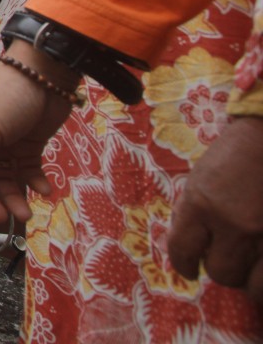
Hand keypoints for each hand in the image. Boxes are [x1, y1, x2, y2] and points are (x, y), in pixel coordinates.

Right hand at [0, 42, 77, 223]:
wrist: (46, 73)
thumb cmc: (5, 94)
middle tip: (1, 216)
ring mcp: (6, 144)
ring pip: (4, 180)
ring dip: (13, 197)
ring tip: (26, 212)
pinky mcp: (29, 145)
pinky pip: (27, 171)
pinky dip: (35, 183)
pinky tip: (44, 189)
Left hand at [169, 115, 262, 300]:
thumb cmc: (234, 153)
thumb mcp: (200, 178)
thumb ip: (192, 213)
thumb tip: (188, 247)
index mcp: (202, 203)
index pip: (183, 250)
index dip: (183, 265)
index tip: (188, 270)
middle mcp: (234, 222)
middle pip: (220, 272)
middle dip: (220, 269)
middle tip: (224, 259)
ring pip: (252, 284)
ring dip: (248, 277)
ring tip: (248, 266)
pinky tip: (262, 266)